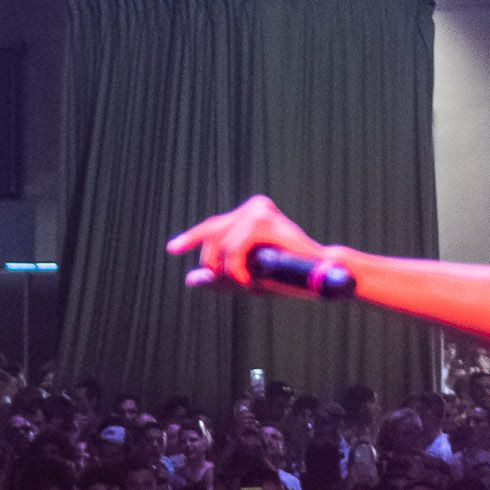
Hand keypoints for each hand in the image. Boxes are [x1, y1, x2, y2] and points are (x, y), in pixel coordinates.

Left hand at [167, 193, 326, 294]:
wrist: (317, 279)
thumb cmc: (286, 279)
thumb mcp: (246, 279)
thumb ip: (220, 278)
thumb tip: (190, 279)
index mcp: (250, 216)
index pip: (213, 226)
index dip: (191, 238)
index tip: (173, 249)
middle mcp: (254, 207)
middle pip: (211, 234)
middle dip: (213, 263)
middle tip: (232, 282)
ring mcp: (259, 210)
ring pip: (220, 245)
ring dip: (228, 271)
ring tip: (247, 282)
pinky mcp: (264, 219)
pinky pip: (233, 248)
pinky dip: (237, 269)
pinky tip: (249, 280)